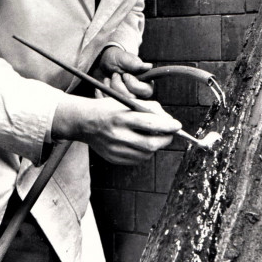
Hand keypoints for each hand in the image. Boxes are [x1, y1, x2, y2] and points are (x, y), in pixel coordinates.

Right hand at [52, 93, 181, 164]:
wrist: (84, 122)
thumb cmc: (109, 109)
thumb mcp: (127, 102)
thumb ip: (150, 108)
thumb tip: (170, 121)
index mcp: (121, 117)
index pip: (150, 123)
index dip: (167, 126)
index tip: (177, 126)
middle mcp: (118, 135)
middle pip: (150, 144)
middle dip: (165, 139)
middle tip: (169, 134)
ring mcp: (115, 149)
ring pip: (146, 154)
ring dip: (155, 146)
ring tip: (152, 137)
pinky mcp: (114, 158)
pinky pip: (137, 160)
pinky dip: (144, 152)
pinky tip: (139, 143)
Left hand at [94, 46, 153, 99]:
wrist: (103, 63)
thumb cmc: (117, 59)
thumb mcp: (125, 58)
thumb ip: (135, 64)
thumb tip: (148, 66)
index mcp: (145, 82)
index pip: (146, 91)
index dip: (133, 84)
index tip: (125, 75)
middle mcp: (138, 93)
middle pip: (132, 98)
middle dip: (119, 86)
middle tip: (115, 75)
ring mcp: (126, 99)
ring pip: (120, 102)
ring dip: (110, 89)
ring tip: (108, 79)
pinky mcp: (114, 103)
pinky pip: (108, 105)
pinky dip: (102, 94)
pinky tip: (102, 87)